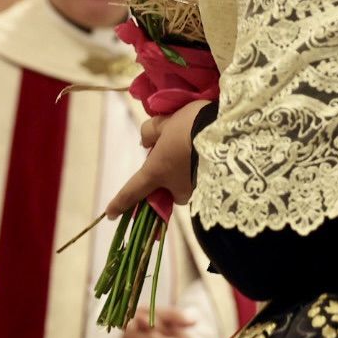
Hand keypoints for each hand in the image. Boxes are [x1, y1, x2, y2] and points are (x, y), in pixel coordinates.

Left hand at [105, 101, 209, 219]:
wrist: (227, 132)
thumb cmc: (190, 127)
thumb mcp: (164, 123)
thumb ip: (150, 133)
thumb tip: (146, 142)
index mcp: (156, 172)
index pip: (133, 191)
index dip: (120, 203)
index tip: (110, 214)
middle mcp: (175, 187)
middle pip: (167, 189)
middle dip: (168, 177)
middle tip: (175, 150)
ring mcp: (196, 189)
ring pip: (186, 183)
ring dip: (186, 169)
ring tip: (197, 144)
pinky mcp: (214, 187)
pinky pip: (201, 179)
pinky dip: (201, 168)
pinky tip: (209, 150)